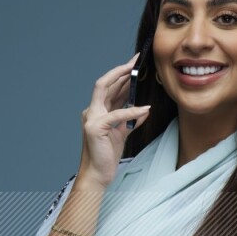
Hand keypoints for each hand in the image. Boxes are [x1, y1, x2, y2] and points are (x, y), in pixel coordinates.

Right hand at [77, 52, 151, 187]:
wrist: (97, 175)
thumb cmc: (106, 156)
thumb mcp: (121, 134)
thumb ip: (129, 121)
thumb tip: (143, 109)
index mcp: (97, 111)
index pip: (109, 87)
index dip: (121, 75)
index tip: (133, 65)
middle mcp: (92, 111)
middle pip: (106, 83)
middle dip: (121, 70)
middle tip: (136, 60)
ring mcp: (91, 118)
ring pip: (106, 90)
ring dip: (123, 80)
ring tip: (138, 73)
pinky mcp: (96, 127)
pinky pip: (117, 114)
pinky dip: (132, 111)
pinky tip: (145, 108)